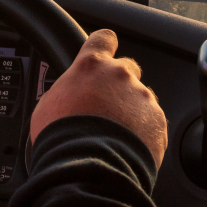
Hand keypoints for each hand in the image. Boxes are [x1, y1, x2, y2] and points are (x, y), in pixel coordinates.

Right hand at [31, 29, 167, 166]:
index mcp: (90, 66)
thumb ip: (68, 90)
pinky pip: (152, 122)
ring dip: (131, 111)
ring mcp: (142, 97)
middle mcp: (120, 75)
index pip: (103, 38)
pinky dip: (143, 133)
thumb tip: (70, 96)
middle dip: (118, 85)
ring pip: (140, 98)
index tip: (104, 51)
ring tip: (115, 136)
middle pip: (127, 69)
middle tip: (105, 108)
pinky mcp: (157, 121)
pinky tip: (127, 148)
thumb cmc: (62, 138)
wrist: (88, 168)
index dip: (104, 45)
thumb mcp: (49, 105)